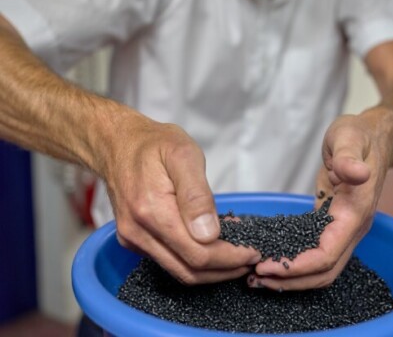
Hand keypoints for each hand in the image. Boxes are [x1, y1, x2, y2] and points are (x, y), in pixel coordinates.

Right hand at [101, 113, 260, 284]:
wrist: (117, 143)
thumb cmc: (154, 144)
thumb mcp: (184, 155)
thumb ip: (196, 195)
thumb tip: (208, 234)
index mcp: (152, 211)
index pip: (198, 254)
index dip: (229, 259)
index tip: (252, 252)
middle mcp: (138, 232)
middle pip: (189, 270)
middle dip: (224, 269)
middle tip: (249, 259)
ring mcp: (132, 238)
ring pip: (178, 271)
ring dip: (210, 270)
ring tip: (235, 257)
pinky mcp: (132, 240)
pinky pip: (167, 261)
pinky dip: (192, 260)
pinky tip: (210, 246)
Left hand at [248, 115, 388, 289]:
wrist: (373, 137)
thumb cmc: (359, 135)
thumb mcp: (349, 138)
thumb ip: (348, 157)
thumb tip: (357, 173)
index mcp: (355, 212)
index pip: (326, 255)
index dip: (296, 267)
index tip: (265, 265)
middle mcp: (352, 228)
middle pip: (324, 272)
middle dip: (290, 279)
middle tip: (255, 278)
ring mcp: (344, 228)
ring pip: (321, 267)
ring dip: (292, 276)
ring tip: (259, 275)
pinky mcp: (333, 224)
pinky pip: (315, 251)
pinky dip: (295, 260)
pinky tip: (273, 256)